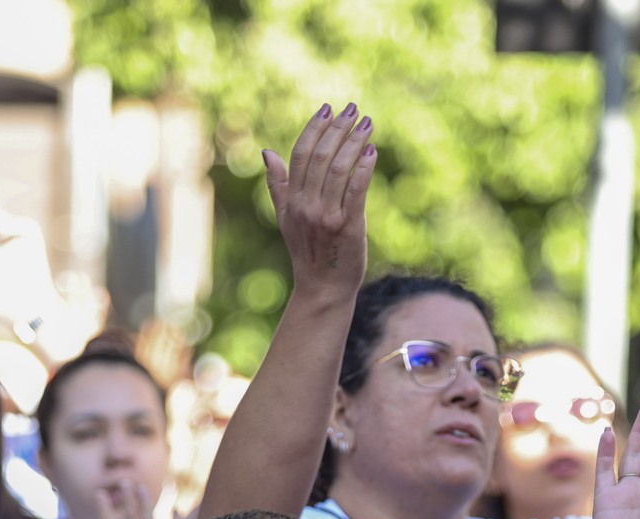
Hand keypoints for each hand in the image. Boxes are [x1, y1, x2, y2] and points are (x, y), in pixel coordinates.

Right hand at [263, 103, 375, 304]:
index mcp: (292, 200)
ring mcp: (327, 216)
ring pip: (341, 169)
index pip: (300, 154)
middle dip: (338, 129)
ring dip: (355, 142)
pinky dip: (364, 168)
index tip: (328, 108)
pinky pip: (356, 190)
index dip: (314, 128)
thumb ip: (278, 185)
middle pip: (322, 156)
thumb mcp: (286, 217)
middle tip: (354, 110)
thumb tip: (267, 152)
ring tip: (368, 124)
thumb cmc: (307, 251)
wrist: (322, 288)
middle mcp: (306, 206)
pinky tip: (372, 152)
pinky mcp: (349, 226)